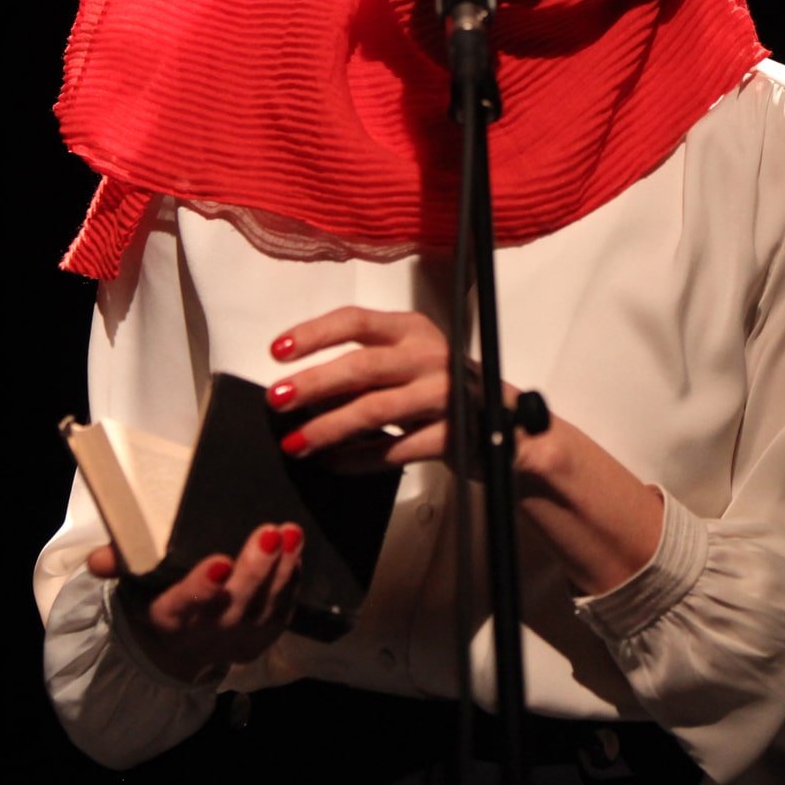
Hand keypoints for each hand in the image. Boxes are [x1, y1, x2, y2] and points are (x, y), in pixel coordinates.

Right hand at [86, 522, 304, 683]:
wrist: (179, 643)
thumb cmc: (157, 594)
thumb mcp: (133, 581)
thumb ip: (120, 563)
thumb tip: (99, 560)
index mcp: (169, 618)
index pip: (183, 607)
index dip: (202, 589)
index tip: (220, 562)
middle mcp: (206, 634)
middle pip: (234, 606)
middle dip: (254, 570)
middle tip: (269, 532)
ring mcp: (239, 638)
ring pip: (264, 610)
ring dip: (281, 572)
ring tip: (292, 534)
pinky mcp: (263, 637)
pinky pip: (282, 613)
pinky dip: (292, 585)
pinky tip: (298, 554)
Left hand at [268, 307, 475, 468]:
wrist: (508, 426)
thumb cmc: (444, 390)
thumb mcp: (409, 364)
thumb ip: (365, 368)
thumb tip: (301, 386)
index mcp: (413, 329)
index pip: (356, 321)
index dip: (314, 334)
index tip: (277, 352)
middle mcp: (430, 355)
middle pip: (361, 365)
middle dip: (313, 383)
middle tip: (275, 400)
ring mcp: (444, 394)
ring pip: (373, 410)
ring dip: (327, 428)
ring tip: (294, 442)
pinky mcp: (451, 435)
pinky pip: (392, 450)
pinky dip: (356, 459)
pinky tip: (331, 463)